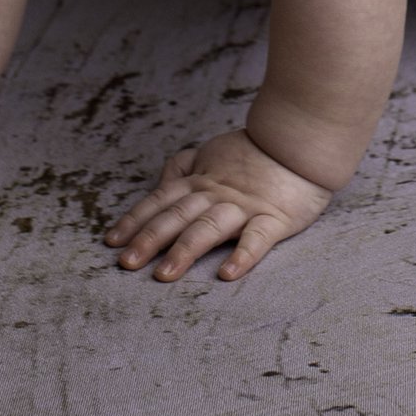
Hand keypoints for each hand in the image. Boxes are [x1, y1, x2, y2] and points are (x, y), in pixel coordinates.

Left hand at [105, 128, 333, 281]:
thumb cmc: (257, 151)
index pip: (161, 200)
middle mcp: (217, 194)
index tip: (112, 241)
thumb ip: (185, 167)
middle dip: (150, 239)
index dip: (136, 220)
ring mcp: (246, 206)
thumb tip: (161, 183)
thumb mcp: (212, 151)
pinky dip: (242, 255)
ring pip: (209, 228)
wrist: (302, 140)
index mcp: (201, 180)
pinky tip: (227, 274)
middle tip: (127, 264)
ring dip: (185, 250)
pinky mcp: (275, 218)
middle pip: (178, 216)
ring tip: (164, 275)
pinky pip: (257, 238)